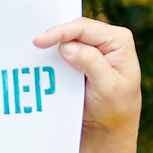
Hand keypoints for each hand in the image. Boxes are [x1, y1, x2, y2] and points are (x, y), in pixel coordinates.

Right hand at [32, 17, 139, 142]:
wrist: (113, 124)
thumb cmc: (117, 106)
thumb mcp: (108, 86)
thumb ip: (90, 63)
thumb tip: (67, 46)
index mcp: (118, 40)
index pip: (84, 28)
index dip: (60, 32)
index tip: (39, 41)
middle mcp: (107, 39)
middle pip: (75, 29)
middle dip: (55, 36)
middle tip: (34, 45)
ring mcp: (95, 47)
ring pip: (69, 38)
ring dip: (53, 45)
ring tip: (35, 51)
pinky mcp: (84, 56)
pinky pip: (66, 49)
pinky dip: (54, 54)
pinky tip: (42, 59)